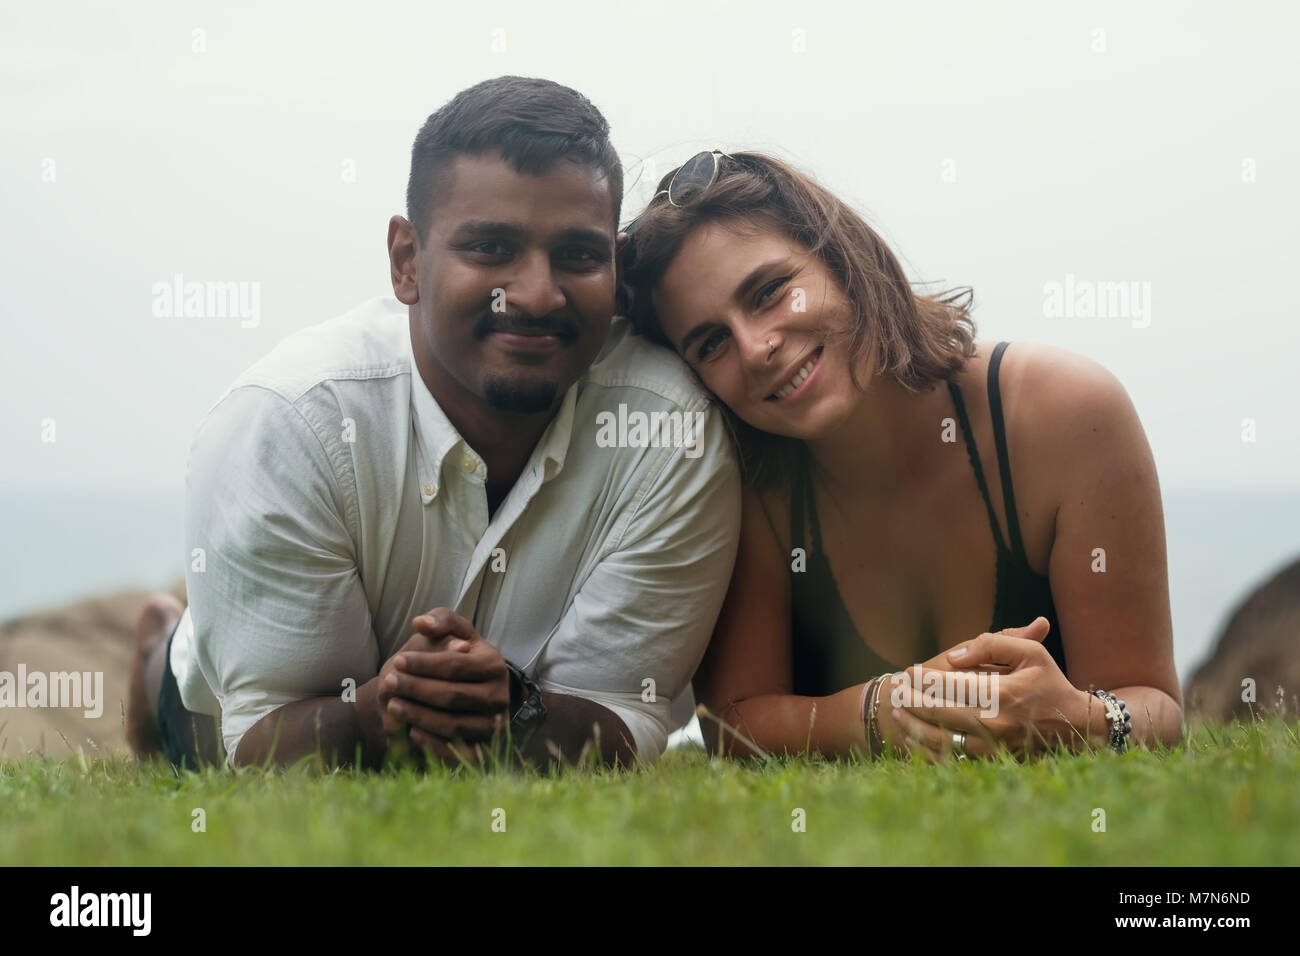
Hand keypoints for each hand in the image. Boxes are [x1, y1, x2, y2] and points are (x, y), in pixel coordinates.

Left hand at [380, 607, 511, 763]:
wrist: (464, 697)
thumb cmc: (454, 661)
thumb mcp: (452, 635)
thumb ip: (440, 621)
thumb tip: (421, 623)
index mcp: (495, 665)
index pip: (455, 665)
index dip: (424, 664)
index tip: (398, 661)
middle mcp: (500, 697)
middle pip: (453, 696)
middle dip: (417, 689)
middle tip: (389, 683)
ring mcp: (494, 726)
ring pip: (453, 725)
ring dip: (419, 716)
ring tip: (393, 705)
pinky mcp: (485, 751)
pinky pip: (457, 753)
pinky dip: (432, 744)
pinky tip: (412, 731)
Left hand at [878, 618, 1075, 760]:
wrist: (1076, 726)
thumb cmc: (1049, 683)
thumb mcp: (1030, 653)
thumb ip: (991, 645)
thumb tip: (953, 656)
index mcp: (1003, 694)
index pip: (950, 685)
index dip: (923, 678)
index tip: (909, 670)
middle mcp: (996, 724)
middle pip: (938, 712)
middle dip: (911, 700)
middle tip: (895, 689)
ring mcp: (993, 748)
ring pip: (939, 739)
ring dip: (913, 725)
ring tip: (898, 711)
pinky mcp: (992, 762)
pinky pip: (951, 760)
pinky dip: (928, 750)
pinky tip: (913, 737)